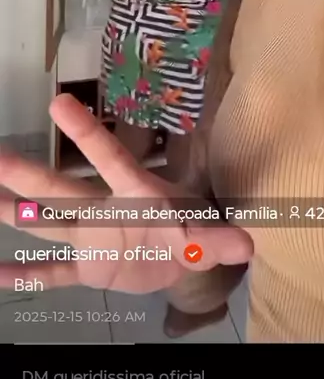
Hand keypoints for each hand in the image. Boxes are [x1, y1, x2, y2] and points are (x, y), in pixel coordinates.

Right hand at [0, 95, 251, 293]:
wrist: (183, 259)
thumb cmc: (191, 230)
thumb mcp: (206, 236)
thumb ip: (217, 239)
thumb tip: (245, 243)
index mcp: (133, 193)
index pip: (109, 158)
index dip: (85, 133)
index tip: (59, 103)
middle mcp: (103, 209)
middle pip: (61, 188)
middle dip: (28, 174)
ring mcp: (90, 237)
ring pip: (46, 221)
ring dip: (16, 210)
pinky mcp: (87, 267)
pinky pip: (52, 272)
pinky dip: (27, 275)